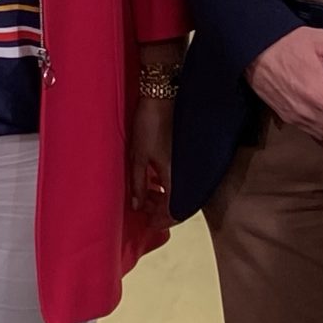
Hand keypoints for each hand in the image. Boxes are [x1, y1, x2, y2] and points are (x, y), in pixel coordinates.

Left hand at [129, 84, 175, 224]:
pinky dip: (164, 184)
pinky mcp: (180, 154)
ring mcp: (183, 163)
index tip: (148, 225)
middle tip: (142, 210)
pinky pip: (176, 178)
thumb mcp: (138, 156)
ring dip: (162, 197)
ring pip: (177, 190)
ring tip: (144, 196)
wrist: (161, 97)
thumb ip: (139, 183)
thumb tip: (138, 207)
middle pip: (177, 202)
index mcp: (174, 176)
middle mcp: (183, 172)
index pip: (174, 210)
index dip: (161, 221)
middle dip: (160, 210)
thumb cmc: (148, 126)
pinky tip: (152, 181)